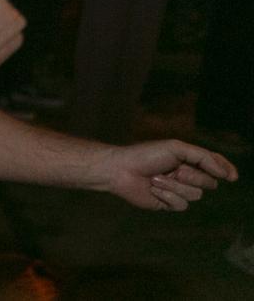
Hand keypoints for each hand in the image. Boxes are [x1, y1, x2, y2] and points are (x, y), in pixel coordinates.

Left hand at [101, 140, 237, 210]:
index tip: (231, 177)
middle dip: (193, 177)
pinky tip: (153, 190)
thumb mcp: (177, 148)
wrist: (121, 170)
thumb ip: (203, 158)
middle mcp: (185, 176)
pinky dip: (167, 196)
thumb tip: (224, 172)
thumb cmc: (146, 155)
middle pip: (209, 183)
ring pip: (195, 195)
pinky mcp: (167, 204)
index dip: (225, 170)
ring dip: (175, 186)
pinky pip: (181, 205)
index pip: (214, 165)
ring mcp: (177, 191)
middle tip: (174, 171)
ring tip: (156, 178)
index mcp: (188, 160)